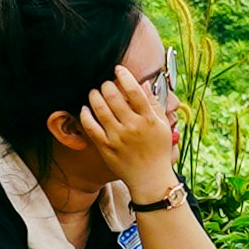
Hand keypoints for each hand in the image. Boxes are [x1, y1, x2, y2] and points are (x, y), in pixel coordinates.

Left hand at [65, 60, 185, 202]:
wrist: (150, 179)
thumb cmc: (158, 151)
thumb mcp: (162, 126)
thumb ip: (154, 104)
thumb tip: (144, 84)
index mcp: (148, 119)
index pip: (135, 91)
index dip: (124, 76)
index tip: (118, 69)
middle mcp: (133, 127)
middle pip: (114, 97)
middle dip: (107, 85)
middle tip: (105, 83)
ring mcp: (118, 138)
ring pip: (100, 109)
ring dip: (94, 96)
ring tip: (94, 92)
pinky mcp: (106, 148)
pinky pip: (91, 127)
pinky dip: (86, 115)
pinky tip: (85, 109)